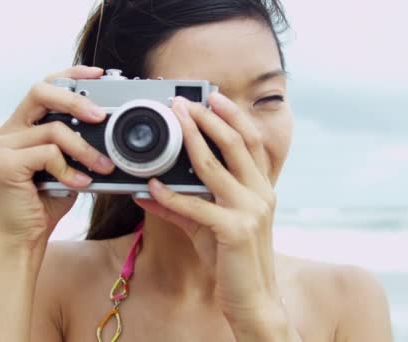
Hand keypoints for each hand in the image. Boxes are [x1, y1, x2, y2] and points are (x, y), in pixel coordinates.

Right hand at [0, 65, 114, 250]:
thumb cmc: (50, 197)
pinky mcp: (4, 164)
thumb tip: (112, 124)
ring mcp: (3, 146)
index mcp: (24, 125)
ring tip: (104, 165)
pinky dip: (69, 169)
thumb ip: (80, 140)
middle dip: (75, 100)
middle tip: (101, 115)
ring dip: (85, 148)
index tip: (98, 75)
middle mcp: (10, 131)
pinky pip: (47, 154)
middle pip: (41, 93)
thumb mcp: (71, 162)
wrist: (29, 234)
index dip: (70, 75)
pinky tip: (79, 183)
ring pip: (52, 129)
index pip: (45, 86)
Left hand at [134, 93, 282, 321]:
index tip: (214, 97)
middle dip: (210, 118)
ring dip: (192, 141)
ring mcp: (250, 211)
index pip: (250, 143)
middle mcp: (260, 194)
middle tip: (185, 102)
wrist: (253, 300)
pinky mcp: (235, 231)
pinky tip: (152, 186)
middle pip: (237, 144)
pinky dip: (171, 195)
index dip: (234, 117)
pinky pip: (197, 207)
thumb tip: (147, 189)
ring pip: (216, 167)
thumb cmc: (232, 261)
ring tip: (174, 122)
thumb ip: (181, 205)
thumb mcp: (207, 227)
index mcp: (260, 189)